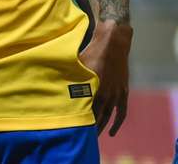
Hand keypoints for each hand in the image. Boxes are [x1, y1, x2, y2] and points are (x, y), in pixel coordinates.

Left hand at [79, 20, 132, 135]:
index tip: (70, 127)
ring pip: (107, 116)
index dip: (78, 120)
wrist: (114, 41)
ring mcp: (116, 93)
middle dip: (88, 127)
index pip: (84, 111)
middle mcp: (105, 94)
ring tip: (93, 136)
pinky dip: (117, 122)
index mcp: (92, 88)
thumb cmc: (93, 50)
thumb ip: (69, 78)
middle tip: (80, 135)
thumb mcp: (78, 64)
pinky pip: (122, 111)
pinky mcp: (123, 91)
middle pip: (95, 117)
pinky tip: (112, 132)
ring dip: (100, 127)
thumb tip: (54, 85)